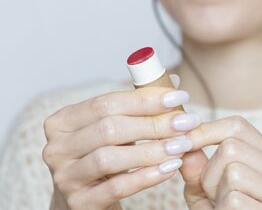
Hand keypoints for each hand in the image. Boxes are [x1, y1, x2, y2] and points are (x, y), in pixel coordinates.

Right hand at [42, 75, 201, 209]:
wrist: (87, 196)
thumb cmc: (104, 153)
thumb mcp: (116, 127)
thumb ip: (139, 105)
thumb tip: (172, 82)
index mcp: (63, 121)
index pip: (105, 103)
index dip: (145, 99)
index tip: (179, 96)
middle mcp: (57, 147)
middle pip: (109, 128)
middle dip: (154, 124)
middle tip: (186, 122)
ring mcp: (65, 177)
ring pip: (110, 158)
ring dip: (152, 150)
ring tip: (182, 145)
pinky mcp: (79, 202)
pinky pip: (116, 188)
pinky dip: (146, 176)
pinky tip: (170, 168)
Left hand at [179, 115, 261, 209]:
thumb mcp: (204, 188)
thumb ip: (195, 163)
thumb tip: (183, 137)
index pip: (237, 125)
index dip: (205, 130)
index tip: (183, 141)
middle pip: (231, 145)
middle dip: (209, 170)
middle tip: (213, 192)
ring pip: (232, 166)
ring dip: (215, 189)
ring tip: (223, 204)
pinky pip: (234, 196)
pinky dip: (222, 207)